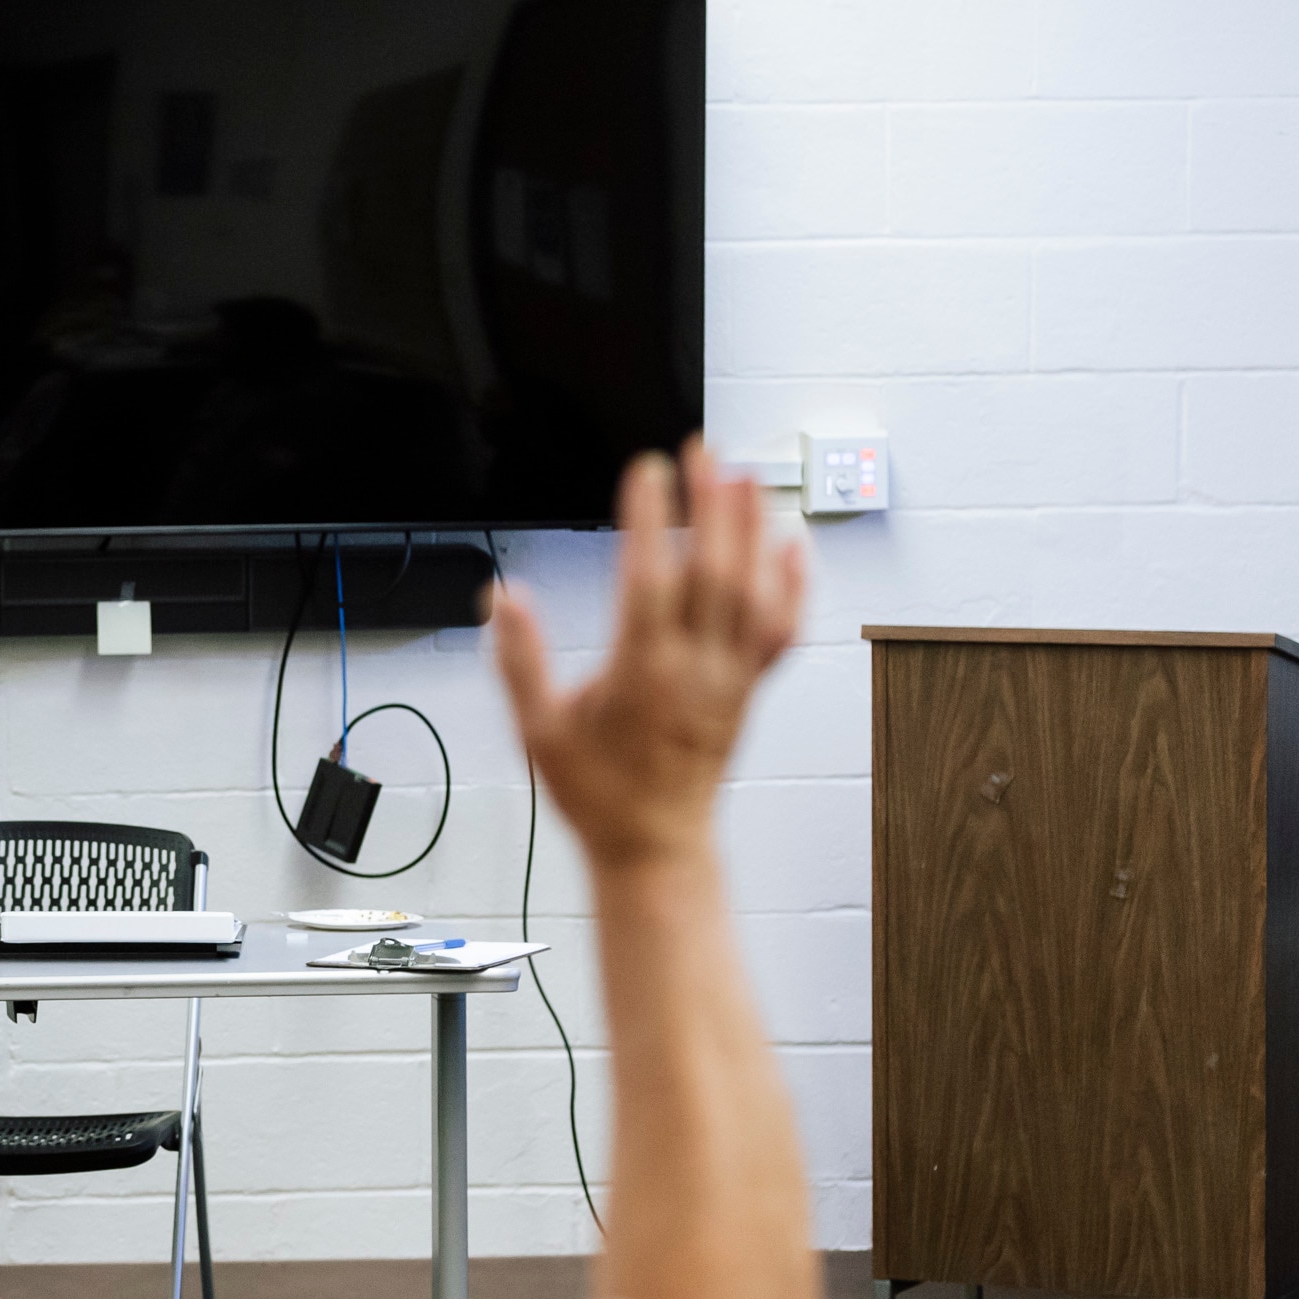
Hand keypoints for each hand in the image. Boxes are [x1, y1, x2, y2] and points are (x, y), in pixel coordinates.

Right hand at [489, 438, 804, 870]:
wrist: (654, 845)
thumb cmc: (599, 793)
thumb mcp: (538, 733)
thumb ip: (519, 663)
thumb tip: (505, 600)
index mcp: (641, 673)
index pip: (650, 578)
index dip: (649, 518)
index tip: (647, 471)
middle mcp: (694, 669)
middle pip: (714, 572)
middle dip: (711, 505)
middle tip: (703, 453)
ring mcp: (730, 678)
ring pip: (755, 592)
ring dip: (753, 529)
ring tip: (745, 477)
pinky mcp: (750, 689)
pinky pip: (783, 631)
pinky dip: (793, 584)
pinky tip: (790, 545)